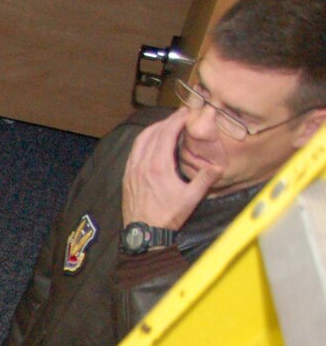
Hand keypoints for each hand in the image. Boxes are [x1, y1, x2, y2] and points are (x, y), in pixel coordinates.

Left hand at [121, 110, 215, 232]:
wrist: (143, 233)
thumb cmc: (168, 217)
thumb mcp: (191, 198)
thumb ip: (205, 179)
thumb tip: (219, 165)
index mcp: (158, 167)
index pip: (166, 134)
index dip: (177, 120)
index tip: (187, 112)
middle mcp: (142, 164)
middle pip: (153, 133)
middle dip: (167, 120)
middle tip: (180, 115)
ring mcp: (131, 169)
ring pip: (140, 140)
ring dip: (154, 128)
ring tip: (167, 124)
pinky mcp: (127, 175)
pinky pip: (133, 150)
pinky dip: (143, 140)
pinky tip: (152, 140)